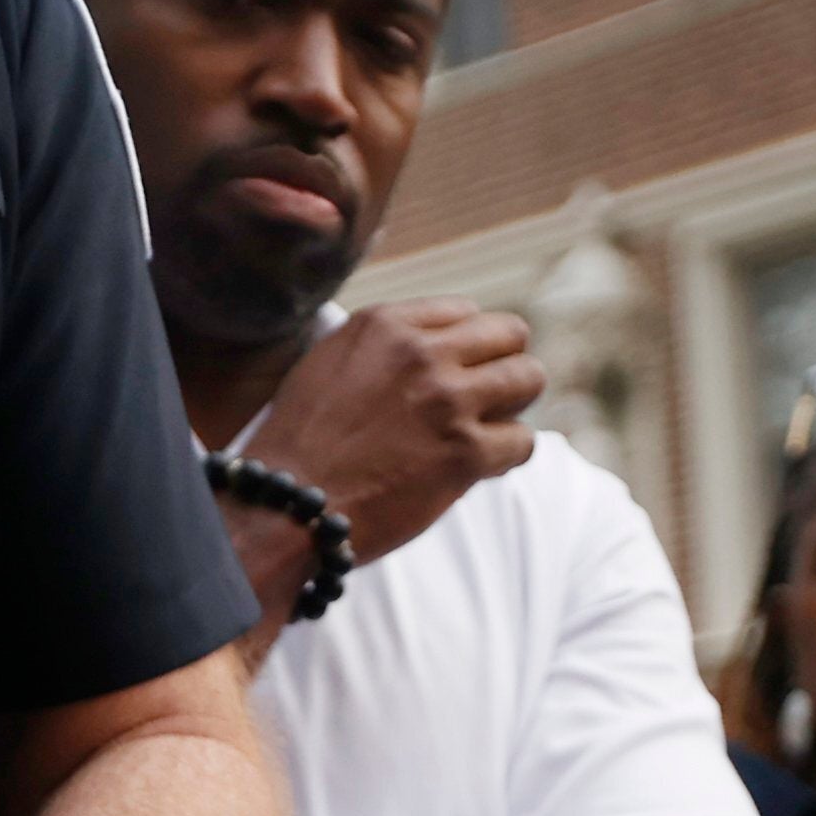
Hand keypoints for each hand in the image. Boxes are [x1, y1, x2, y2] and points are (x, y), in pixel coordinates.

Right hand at [248, 301, 537, 582]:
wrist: (287, 504)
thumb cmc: (300, 443)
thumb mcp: (329, 362)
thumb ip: (383, 345)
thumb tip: (433, 346)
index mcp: (385, 325)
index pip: (466, 311)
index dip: (466, 346)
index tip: (456, 372)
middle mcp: (421, 352)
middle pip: (510, 334)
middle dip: (502, 365)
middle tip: (484, 399)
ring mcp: (448, 401)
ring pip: (528, 378)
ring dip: (512, 407)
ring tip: (485, 429)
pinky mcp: (466, 453)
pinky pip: (523, 441)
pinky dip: (505, 457)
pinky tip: (477, 467)